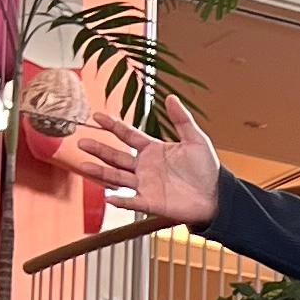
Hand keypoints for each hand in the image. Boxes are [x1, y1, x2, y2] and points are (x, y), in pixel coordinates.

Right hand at [49, 85, 221, 230]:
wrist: (217, 195)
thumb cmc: (207, 169)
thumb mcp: (195, 140)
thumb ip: (181, 120)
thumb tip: (171, 97)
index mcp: (153, 150)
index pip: (128, 135)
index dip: (112, 126)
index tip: (97, 115)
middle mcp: (145, 167)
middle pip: (116, 156)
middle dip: (99, 149)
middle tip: (81, 142)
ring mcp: (146, 185)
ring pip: (118, 177)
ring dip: (101, 171)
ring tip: (82, 164)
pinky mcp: (151, 202)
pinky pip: (132, 201)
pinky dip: (121, 200)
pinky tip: (108, 196)